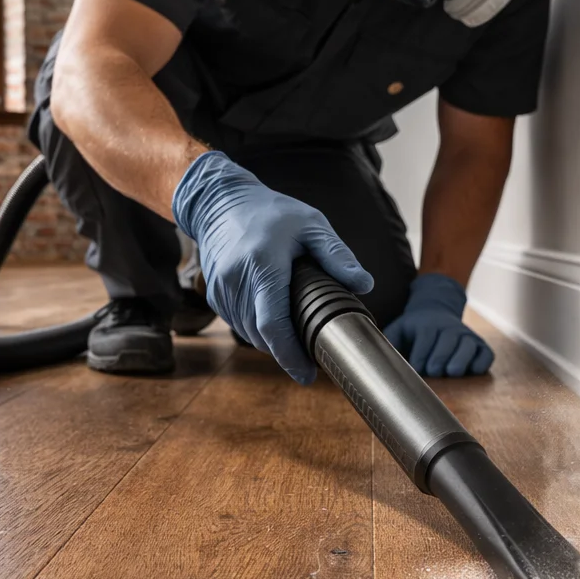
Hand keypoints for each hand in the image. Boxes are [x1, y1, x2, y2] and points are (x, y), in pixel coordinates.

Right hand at [173, 151, 372, 383]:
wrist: (221, 203)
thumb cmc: (272, 212)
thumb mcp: (311, 225)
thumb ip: (337, 256)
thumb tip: (365, 285)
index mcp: (263, 265)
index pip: (273, 324)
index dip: (290, 355)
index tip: (308, 375)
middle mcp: (236, 281)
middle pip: (261, 336)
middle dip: (287, 352)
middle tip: (313, 355)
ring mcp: (220, 290)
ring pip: (249, 334)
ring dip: (272, 342)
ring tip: (297, 338)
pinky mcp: (214, 295)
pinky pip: (238, 324)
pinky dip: (257, 330)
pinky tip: (275, 322)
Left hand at [384, 273, 493, 376]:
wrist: (437, 310)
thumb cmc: (414, 328)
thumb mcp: (398, 329)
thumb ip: (389, 343)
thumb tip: (377, 361)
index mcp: (427, 325)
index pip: (425, 338)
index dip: (421, 356)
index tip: (416, 369)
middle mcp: (449, 328)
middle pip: (447, 341)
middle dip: (440, 357)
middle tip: (434, 371)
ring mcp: (466, 335)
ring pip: (468, 345)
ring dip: (461, 359)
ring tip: (452, 372)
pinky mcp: (480, 345)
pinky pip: (486, 354)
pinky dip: (482, 362)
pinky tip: (473, 371)